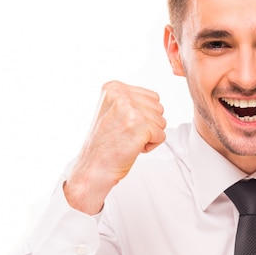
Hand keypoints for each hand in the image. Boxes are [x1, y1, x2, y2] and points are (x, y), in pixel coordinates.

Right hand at [65, 81, 166, 213]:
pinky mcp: (140, 125)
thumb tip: (156, 101)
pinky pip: (161, 135)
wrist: (94, 167)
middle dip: (148, 125)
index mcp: (114, 88)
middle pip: (159, 108)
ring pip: (161, 121)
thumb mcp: (112, 111)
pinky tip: (133, 147)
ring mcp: (130, 109)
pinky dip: (151, 146)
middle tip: (126, 134)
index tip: (123, 125)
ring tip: (128, 140)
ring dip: (149, 135)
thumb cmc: (104, 144)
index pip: (152, 97)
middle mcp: (121, 95)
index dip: (143, 116)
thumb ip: (131, 101)